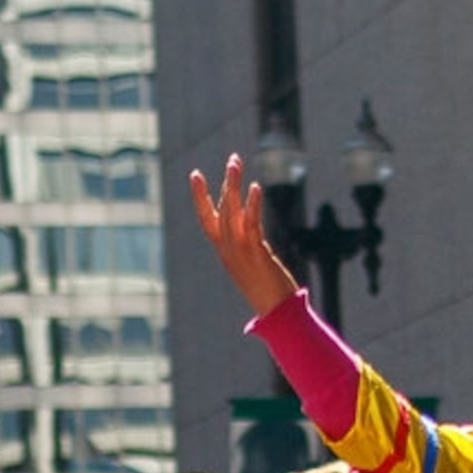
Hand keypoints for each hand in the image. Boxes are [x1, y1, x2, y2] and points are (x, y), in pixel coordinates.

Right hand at [191, 155, 302, 316]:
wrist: (277, 313)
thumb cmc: (269, 293)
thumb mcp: (254, 267)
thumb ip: (249, 248)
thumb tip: (251, 232)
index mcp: (225, 253)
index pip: (208, 220)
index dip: (201, 198)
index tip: (196, 175)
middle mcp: (228, 250)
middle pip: (220, 210)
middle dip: (223, 183)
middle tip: (232, 159)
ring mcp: (240, 252)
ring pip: (231, 213)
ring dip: (233, 186)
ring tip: (235, 163)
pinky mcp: (256, 254)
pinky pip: (251, 224)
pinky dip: (251, 205)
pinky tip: (255, 187)